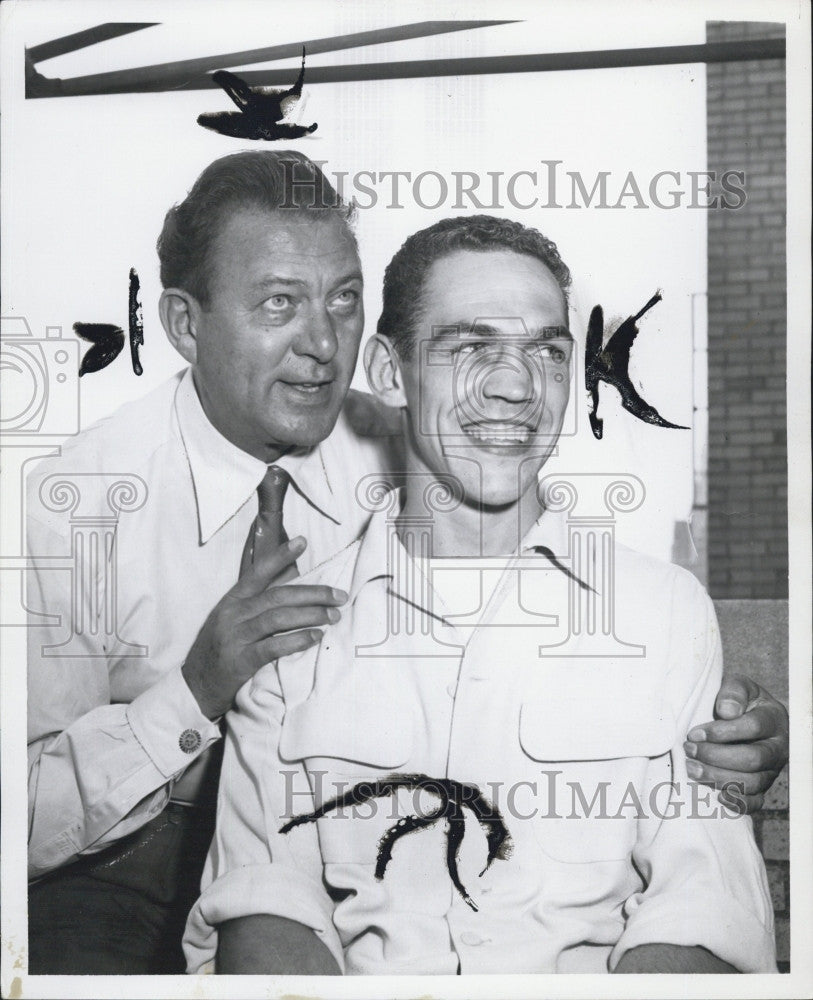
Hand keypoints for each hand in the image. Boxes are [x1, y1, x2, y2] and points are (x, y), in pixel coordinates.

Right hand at [182, 537, 347, 719]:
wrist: (195, 686)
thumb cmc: (220, 648)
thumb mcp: (234, 617)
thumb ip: (261, 596)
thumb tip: (292, 573)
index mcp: (232, 600)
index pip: (258, 572)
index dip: (280, 557)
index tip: (303, 542)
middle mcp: (233, 614)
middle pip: (278, 596)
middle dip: (313, 594)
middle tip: (339, 596)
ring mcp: (235, 637)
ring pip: (277, 618)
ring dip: (311, 615)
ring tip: (333, 616)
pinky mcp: (240, 661)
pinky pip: (273, 647)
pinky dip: (297, 640)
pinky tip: (315, 637)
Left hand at [683, 674, 788, 812]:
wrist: (750, 716)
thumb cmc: (740, 701)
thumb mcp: (738, 686)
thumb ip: (733, 692)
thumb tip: (727, 711)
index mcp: (774, 719)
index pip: (752, 727)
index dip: (722, 732)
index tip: (694, 733)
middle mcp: (778, 747)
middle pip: (753, 759)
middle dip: (716, 757)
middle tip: (689, 750)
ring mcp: (772, 770)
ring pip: (753, 782)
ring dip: (719, 778)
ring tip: (692, 769)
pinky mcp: (763, 787)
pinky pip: (755, 802)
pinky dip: (737, 802)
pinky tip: (716, 794)